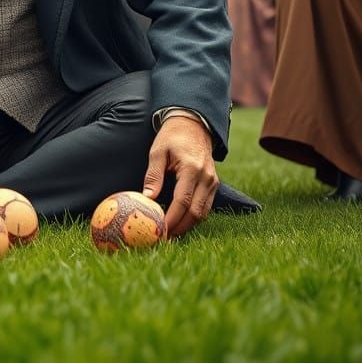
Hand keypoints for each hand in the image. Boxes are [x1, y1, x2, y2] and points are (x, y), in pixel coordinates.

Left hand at [142, 116, 217, 238]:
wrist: (193, 125)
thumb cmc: (172, 137)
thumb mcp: (158, 151)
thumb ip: (153, 175)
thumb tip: (147, 198)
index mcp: (192, 169)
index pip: (182, 201)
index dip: (171, 219)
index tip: (159, 230)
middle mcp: (207, 178)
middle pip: (195, 212)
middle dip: (180, 228)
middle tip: (163, 237)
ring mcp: (213, 182)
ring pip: (203, 213)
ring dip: (188, 226)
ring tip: (171, 233)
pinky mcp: (214, 184)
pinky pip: (206, 206)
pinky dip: (194, 217)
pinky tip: (181, 221)